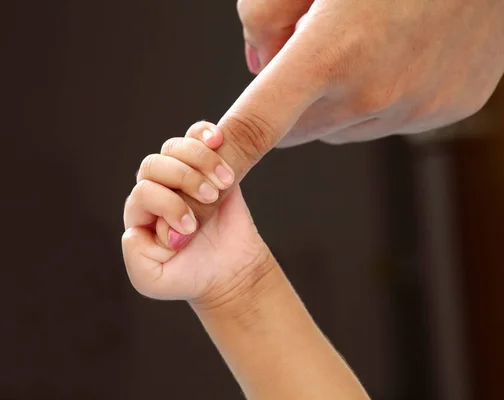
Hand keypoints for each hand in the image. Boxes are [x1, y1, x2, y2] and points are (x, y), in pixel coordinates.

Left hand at [122, 122, 270, 303]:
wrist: (228, 272)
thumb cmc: (189, 277)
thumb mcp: (153, 280)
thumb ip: (135, 258)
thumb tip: (134, 229)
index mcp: (139, 213)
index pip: (144, 191)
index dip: (168, 204)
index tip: (192, 228)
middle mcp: (156, 189)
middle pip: (155, 164)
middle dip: (185, 179)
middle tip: (210, 199)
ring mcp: (182, 175)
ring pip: (176, 147)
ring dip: (201, 160)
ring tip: (222, 182)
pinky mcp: (208, 165)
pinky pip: (199, 136)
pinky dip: (207, 133)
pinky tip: (218, 141)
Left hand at [232, 0, 503, 145]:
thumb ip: (264, 16)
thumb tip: (258, 68)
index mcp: (330, 50)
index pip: (260, 122)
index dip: (228, 155)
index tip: (204, 186)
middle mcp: (372, 90)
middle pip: (296, 129)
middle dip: (289, 104)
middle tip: (312, 54)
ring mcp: (415, 106)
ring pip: (342, 127)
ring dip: (338, 100)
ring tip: (367, 46)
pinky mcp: (446, 108)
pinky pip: (388, 120)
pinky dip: (382, 98)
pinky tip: (401, 55)